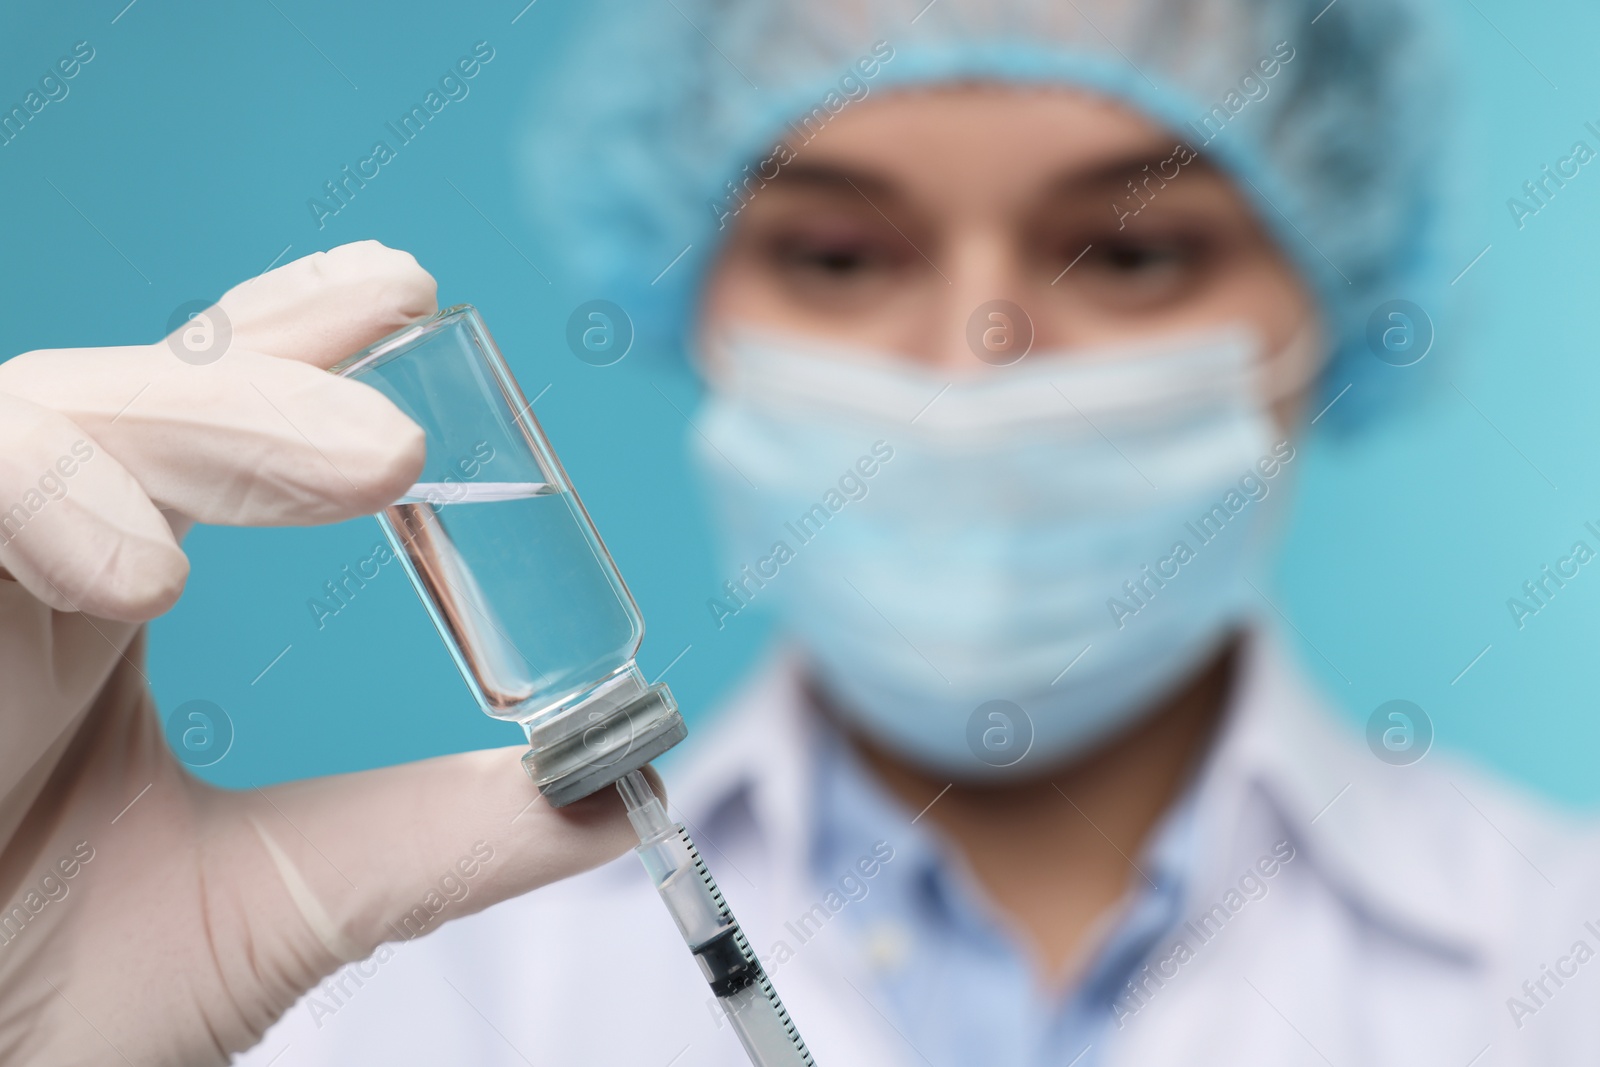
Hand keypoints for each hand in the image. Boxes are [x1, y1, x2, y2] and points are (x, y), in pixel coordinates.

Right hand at [0, 242, 646, 1064]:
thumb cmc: (38, 1005)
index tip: (408, 304)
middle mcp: (28, 558)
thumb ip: (440, 836)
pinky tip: (139, 570)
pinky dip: (45, 498)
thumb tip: (619, 785)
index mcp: (110, 587)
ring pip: (43, 413)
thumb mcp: (274, 909)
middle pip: (137, 389)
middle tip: (414, 376)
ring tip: (371, 465)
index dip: (298, 347)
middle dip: (276, 367)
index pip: (208, 420)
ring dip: (209, 419)